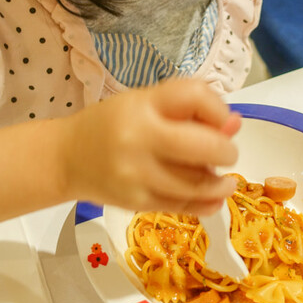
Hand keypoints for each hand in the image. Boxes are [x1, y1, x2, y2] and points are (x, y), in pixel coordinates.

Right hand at [58, 78, 239, 215]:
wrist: (66, 159)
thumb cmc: (111, 124)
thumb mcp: (145, 103)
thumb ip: (189, 109)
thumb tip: (235, 125)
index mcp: (141, 105)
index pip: (194, 96)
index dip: (219, 109)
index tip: (222, 121)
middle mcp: (138, 138)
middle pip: (203, 146)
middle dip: (226, 151)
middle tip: (226, 153)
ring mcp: (137, 175)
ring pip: (197, 183)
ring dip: (220, 181)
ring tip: (222, 178)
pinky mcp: (136, 202)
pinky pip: (183, 206)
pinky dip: (207, 203)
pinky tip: (214, 197)